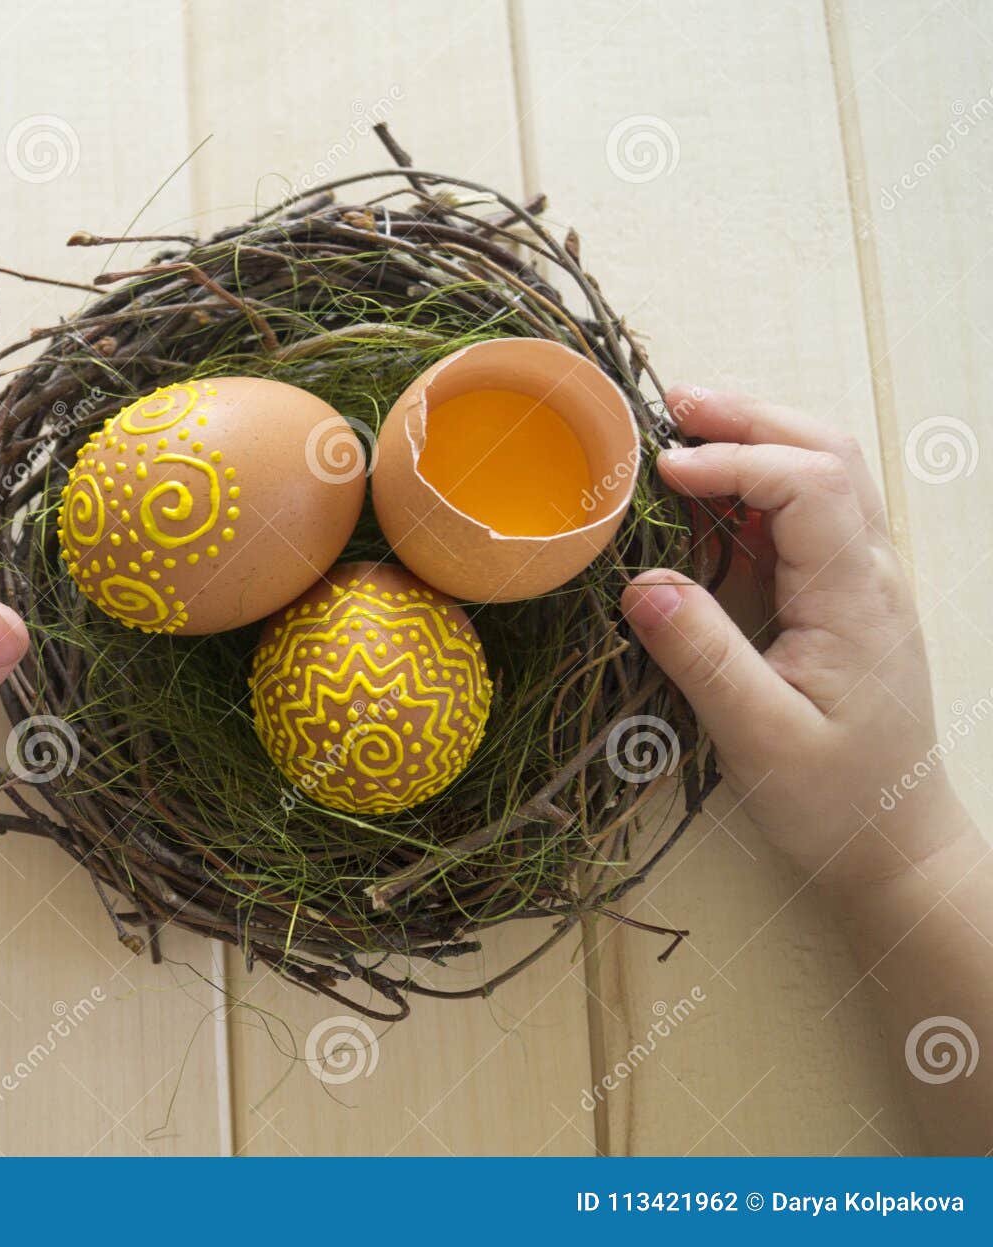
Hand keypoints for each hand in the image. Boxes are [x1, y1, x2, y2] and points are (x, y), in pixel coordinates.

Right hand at [621, 387, 967, 885]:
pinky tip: (711, 490)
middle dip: (750, 419)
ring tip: (684, 427)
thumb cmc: (835, 801)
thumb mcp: (762, 738)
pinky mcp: (846, 598)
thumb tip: (642, 583)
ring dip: (759, 438)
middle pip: (828, 453)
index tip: (663, 471)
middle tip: (671, 404)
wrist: (897, 845)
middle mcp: (872, 574)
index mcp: (858, 599)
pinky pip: (811, 513)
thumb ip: (704, 658)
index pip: (808, 486)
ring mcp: (865, 581)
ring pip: (827, 473)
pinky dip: (759, 481)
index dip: (736, 462)